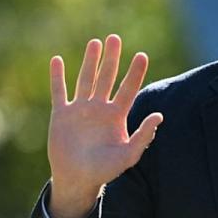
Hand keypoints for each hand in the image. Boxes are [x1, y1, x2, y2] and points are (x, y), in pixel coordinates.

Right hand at [46, 34, 163, 217]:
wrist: (77, 179)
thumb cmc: (105, 170)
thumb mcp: (128, 155)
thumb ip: (144, 136)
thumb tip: (160, 116)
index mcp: (117, 115)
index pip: (128, 89)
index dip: (135, 72)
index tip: (141, 55)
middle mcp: (100, 108)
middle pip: (107, 77)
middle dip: (111, 58)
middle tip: (114, 38)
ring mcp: (80, 109)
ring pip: (86, 79)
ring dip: (90, 61)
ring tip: (95, 42)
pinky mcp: (61, 114)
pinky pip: (59, 91)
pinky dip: (58, 76)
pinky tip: (57, 60)